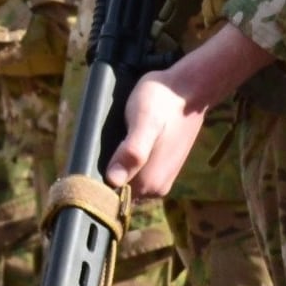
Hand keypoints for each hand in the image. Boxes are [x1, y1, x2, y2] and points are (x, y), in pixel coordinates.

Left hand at [106, 24, 270, 198]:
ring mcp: (162, 179)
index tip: (96, 160)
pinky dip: (130, 162)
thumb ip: (132, 152)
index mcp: (149, 184)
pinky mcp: (164, 168)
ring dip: (119, 166)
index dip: (99, 182)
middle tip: (106, 144)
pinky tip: (127, 143)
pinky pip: (138, 173)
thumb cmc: (162, 103)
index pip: (112, 197)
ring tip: (116, 141)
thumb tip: (113, 180)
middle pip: (120, 190)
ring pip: (128, 180)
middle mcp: (156, 189)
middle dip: (110, 173)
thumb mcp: (143, 123)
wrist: (189, 89)